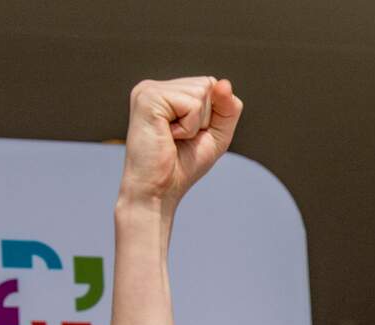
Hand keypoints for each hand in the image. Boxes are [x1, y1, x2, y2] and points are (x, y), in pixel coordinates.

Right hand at [117, 77, 242, 213]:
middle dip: (205, 119)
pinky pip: (192, 104)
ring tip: (173, 138)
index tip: (189, 136)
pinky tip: (168, 137)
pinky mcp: (148, 98)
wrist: (157, 191)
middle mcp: (154, 87)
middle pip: (208, 85)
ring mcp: (148, 90)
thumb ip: (227, 108)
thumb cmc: (182, 166)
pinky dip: (189, 127)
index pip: (211, 86)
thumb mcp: (216, 134)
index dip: (213, 116)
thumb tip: (224, 82)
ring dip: (196, 124)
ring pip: (202, 93)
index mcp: (166, 92)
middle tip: (180, 139)